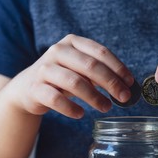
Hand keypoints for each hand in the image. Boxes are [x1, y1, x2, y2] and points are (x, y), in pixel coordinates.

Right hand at [11, 34, 133, 118]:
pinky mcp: (35, 88)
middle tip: (123, 97)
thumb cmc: (60, 78)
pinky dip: (71, 108)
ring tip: (106, 107)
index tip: (130, 83)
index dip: (118, 68)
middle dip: (111, 83)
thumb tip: (126, 87)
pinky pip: (57, 99)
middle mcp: (57, 51)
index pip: (100, 52)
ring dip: (94, 97)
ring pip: (75, 82)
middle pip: (90, 66)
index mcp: (72, 43)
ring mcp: (44, 69)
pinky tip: (80, 114)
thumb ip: (99, 74)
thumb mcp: (79, 70)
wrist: (27, 88)